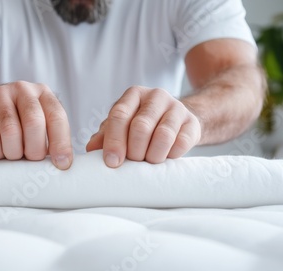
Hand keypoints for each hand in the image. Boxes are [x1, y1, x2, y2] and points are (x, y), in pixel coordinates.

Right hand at [0, 81, 72, 169]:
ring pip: (11, 131)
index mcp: (43, 94)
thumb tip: (63, 163)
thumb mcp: (38, 125)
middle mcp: (22, 89)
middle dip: (35, 149)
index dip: (61, 143)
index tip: (62, 164)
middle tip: (30, 159)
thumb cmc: (16, 124)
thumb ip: (51, 139)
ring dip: (14, 152)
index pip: (57, 117)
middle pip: (34, 122)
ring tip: (13, 155)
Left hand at [86, 86, 200, 167]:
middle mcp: (155, 96)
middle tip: (133, 162)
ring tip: (149, 162)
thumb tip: (90, 149)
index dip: (114, 141)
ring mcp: (176, 107)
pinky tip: (165, 157)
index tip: (111, 162)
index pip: (119, 115)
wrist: (178, 123)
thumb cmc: (143, 126)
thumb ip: (105, 136)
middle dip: (134, 151)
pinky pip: (181, 143)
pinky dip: (171, 155)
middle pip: (141, 126)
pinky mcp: (192, 122)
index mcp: (133, 95)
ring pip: (163, 135)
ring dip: (153, 155)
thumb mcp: (122, 128)